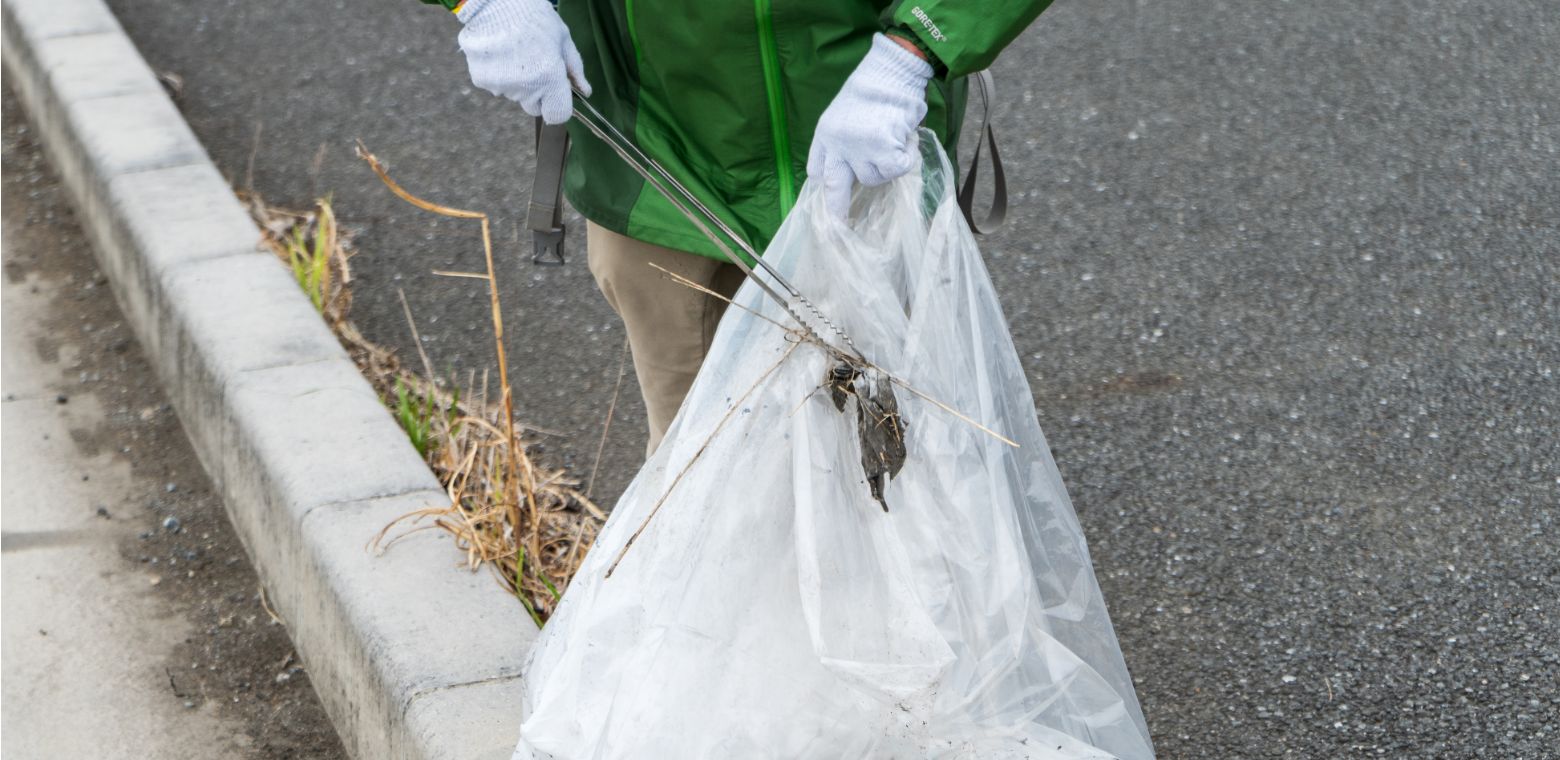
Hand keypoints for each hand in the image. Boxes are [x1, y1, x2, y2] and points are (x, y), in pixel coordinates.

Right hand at [457, 0, 590, 123]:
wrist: (492, 1)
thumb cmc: (532, 16)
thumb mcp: (562, 39)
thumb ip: (574, 69)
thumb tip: (585, 92)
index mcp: (549, 79)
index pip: (557, 116)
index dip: (559, 105)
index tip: (557, 91)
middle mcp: (524, 88)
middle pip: (535, 106)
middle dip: (538, 92)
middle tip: (535, 63)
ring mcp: (501, 86)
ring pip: (515, 95)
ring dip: (518, 81)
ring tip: (516, 51)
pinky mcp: (481, 80)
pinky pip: (496, 86)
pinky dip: (499, 74)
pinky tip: (500, 52)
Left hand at [806, 33, 932, 218]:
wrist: (892, 71)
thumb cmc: (874, 90)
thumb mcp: (842, 114)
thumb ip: (841, 142)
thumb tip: (846, 173)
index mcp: (825, 134)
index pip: (817, 170)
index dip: (825, 188)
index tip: (829, 205)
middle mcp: (838, 144)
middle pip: (834, 189)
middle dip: (836, 214)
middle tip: (838, 231)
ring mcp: (859, 148)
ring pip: (872, 179)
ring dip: (885, 166)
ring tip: (892, 139)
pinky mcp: (882, 149)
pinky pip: (895, 170)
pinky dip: (905, 159)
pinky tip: (906, 141)